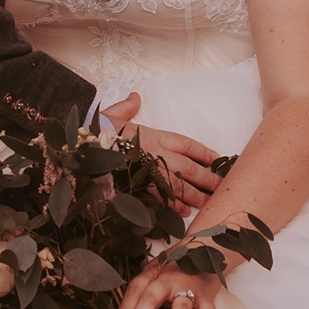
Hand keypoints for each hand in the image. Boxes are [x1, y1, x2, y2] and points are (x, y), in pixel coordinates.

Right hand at [100, 92, 221, 210]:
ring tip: (209, 202)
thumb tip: (135, 97)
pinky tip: (185, 211)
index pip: (188, 144)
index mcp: (155, 135)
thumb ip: (127, 107)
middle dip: (208, 178)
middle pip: (191, 168)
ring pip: (181, 186)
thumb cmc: (99, 132)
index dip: (205, 153)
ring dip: (197, 195)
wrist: (85, 150)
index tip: (218, 160)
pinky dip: (175, 205)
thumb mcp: (112, 114)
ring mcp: (151, 173)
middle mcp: (158, 154)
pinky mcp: (141, 188)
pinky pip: (163, 198)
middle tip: (222, 186)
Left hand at [116, 260, 226, 308]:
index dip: (125, 308)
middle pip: (151, 299)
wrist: (206, 249)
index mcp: (154, 272)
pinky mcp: (206, 295)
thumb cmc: (178, 264)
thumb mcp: (158, 271)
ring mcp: (189, 287)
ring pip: (180, 308)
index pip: (135, 289)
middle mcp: (169, 279)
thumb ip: (148, 289)